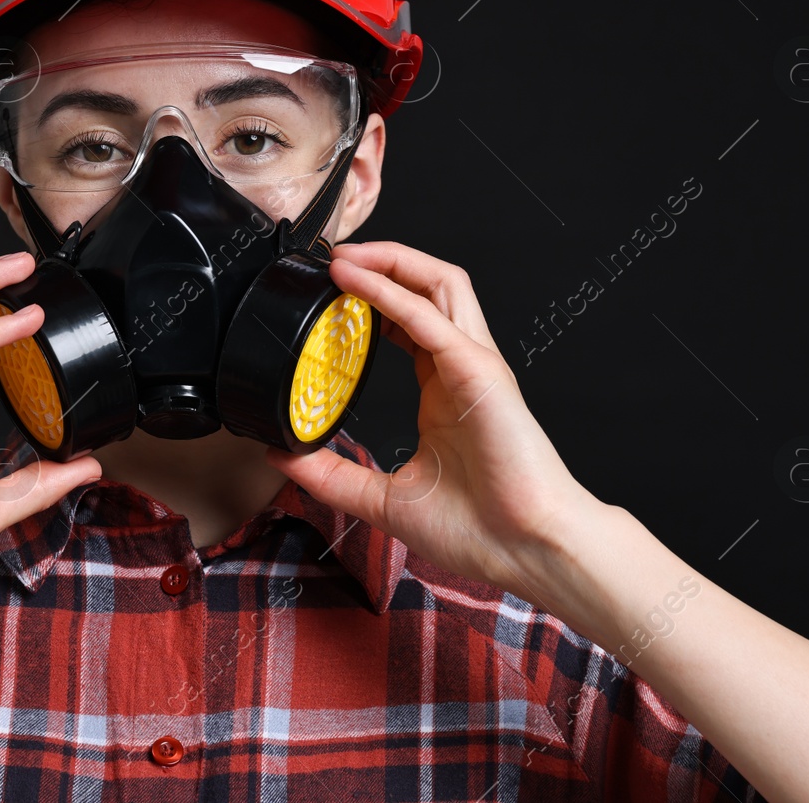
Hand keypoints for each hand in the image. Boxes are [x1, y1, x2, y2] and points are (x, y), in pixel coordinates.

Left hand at [264, 241, 601, 596]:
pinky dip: (392, 295)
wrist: (525, 552)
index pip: (410, 321)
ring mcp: (475, 365)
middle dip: (383, 261)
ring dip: (391, 261)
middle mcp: (462, 367)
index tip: (330, 289)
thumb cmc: (480, 530)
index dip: (372, 296)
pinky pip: (432, 320)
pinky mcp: (481, 373)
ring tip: (345, 256)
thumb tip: (283, 456)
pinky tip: (357, 284)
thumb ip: (332, 474)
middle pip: (428, 286)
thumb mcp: (382, 499)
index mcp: (445, 389)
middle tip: (333, 258)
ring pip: (441, 284)